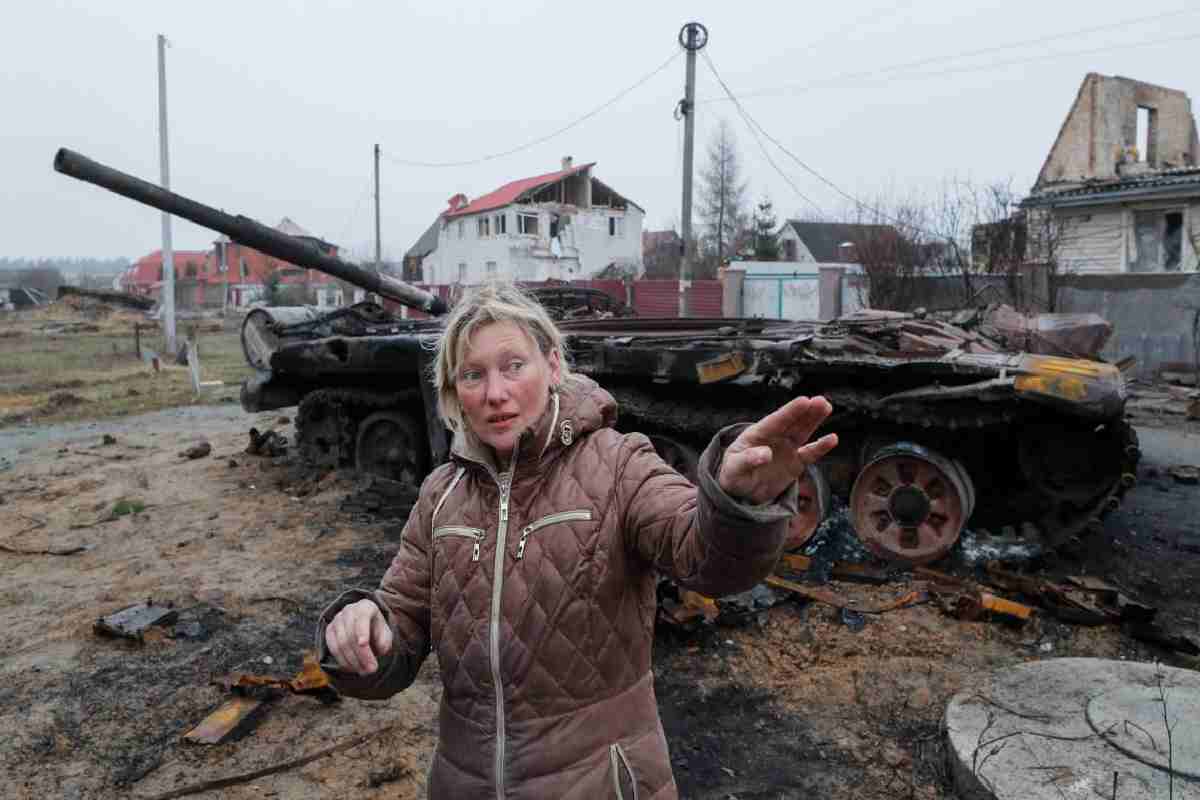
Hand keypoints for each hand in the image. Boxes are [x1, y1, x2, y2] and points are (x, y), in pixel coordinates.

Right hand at [324, 599, 393, 674]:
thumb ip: (384, 641)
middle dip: (361, 655)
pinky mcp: (329, 630)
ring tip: (364, 672)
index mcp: (366, 607)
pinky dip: (343, 661)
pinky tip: (352, 668)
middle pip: (351, 635)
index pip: (362, 619)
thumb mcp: (386, 634)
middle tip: (371, 669)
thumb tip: (378, 650)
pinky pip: (333, 648)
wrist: (365, 626)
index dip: (362, 631)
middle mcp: (349, 610)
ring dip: (353, 661)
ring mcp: (337, 620)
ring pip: (341, 643)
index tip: (363, 644)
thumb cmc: (377, 631)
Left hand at [718, 395, 837, 504]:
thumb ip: (747, 460)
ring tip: (826, 406)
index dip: (790, 411)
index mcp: (757, 434)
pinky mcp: (795, 463)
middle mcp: (774, 438)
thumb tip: (765, 453)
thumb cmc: (733, 475)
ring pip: (803, 432)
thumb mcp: (734, 468)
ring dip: (814, 420)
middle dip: (806, 411)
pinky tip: (832, 438)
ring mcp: (786, 449)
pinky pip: (810, 454)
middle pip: (792, 422)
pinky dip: (820, 447)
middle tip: (820, 400)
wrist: (740, 494)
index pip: (776, 420)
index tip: (804, 400)